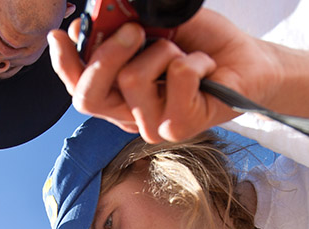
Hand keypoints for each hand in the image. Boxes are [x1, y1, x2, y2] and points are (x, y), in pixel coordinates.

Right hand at [48, 9, 282, 142]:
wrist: (245, 61)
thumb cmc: (200, 45)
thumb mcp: (155, 25)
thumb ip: (121, 24)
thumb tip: (92, 20)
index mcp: (117, 93)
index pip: (77, 87)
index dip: (64, 64)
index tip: (62, 35)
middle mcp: (128, 114)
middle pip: (89, 95)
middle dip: (105, 55)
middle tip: (132, 30)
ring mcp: (152, 126)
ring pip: (131, 80)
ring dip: (163, 51)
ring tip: (182, 54)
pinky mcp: (178, 128)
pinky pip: (176, 78)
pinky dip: (194, 60)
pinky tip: (204, 68)